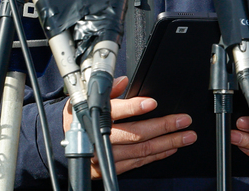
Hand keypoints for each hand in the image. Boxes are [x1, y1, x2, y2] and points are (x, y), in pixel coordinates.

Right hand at [62, 76, 194, 177]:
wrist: (63, 143)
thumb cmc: (77, 116)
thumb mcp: (85, 97)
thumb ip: (106, 89)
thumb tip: (122, 80)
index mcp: (94, 116)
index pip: (116, 111)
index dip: (135, 107)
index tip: (152, 103)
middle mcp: (101, 138)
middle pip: (136, 134)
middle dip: (163, 127)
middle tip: (183, 121)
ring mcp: (106, 156)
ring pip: (141, 151)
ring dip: (167, 143)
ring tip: (185, 136)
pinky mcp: (111, 168)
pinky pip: (137, 163)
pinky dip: (156, 156)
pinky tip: (170, 148)